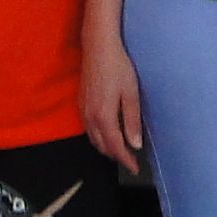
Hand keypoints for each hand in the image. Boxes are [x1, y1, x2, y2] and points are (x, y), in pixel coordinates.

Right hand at [81, 35, 146, 168]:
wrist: (98, 47)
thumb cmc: (118, 68)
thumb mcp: (131, 94)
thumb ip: (132, 121)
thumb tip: (135, 145)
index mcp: (104, 117)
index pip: (116, 147)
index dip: (126, 161)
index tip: (136, 169)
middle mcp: (90, 118)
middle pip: (102, 147)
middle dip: (117, 156)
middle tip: (131, 159)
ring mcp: (83, 111)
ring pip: (94, 140)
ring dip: (107, 147)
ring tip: (121, 149)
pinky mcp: (80, 104)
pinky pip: (88, 130)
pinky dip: (98, 138)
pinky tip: (108, 133)